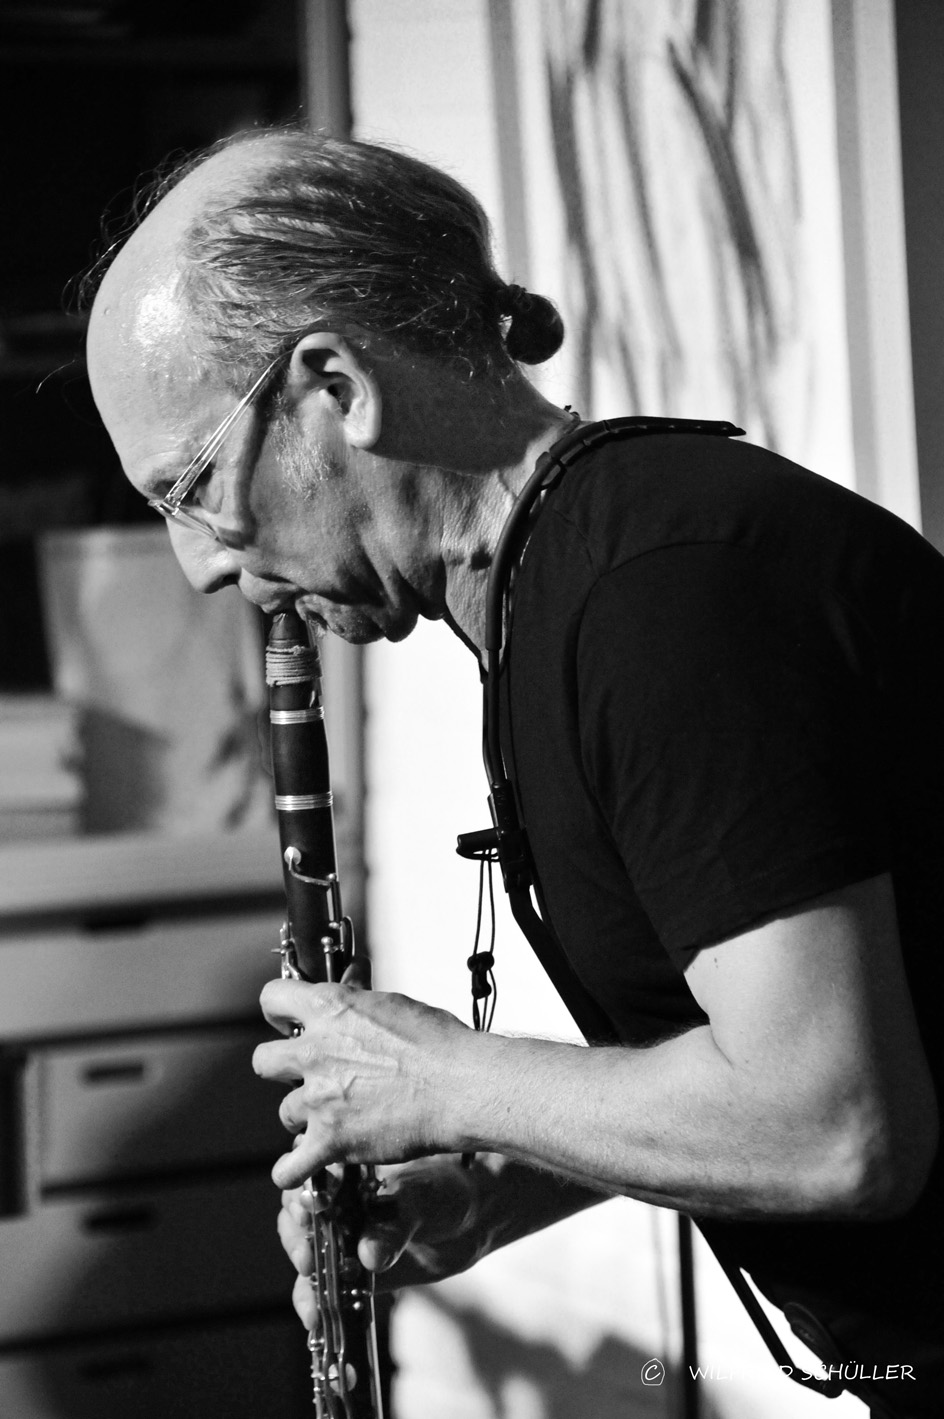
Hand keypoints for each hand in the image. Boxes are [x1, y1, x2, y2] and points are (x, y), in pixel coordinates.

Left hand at [253, 974, 474, 1188]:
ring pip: (285, 1112)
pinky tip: (301, 1166)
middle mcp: (315, 1052)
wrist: (460, 1085)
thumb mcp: (392, 1004)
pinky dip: (293, 1170)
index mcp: (329, 1009)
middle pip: (263, 1061)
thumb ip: (358, 999)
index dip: (279, 1012)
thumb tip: (350, 982)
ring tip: (334, 1115)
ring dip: (306, 1115)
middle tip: (305, 1073)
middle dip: (281, 1068)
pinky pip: (290, 1167)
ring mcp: (319, 1099)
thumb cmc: (438, 1044)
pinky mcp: (331, 1140)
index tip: (287, 1022)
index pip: (273, 998)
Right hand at [277, 1155, 500, 1325]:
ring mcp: (341, 1240)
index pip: (309, 1180)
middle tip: (308, 1255)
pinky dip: (313, 1304)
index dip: (302, 1195)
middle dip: (296, 1238)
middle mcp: (336, 1205)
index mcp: (346, 1172)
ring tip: (311, 1287)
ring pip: (305, 1255)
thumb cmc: (443, 1192)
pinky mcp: (349, 1273)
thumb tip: (368, 1255)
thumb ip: (396, 1224)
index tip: (308, 1210)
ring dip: (303, 1274)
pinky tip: (315, 1319)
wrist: (470, 1221)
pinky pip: (322, 1289)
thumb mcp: (422, 1199)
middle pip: (297, 1219)